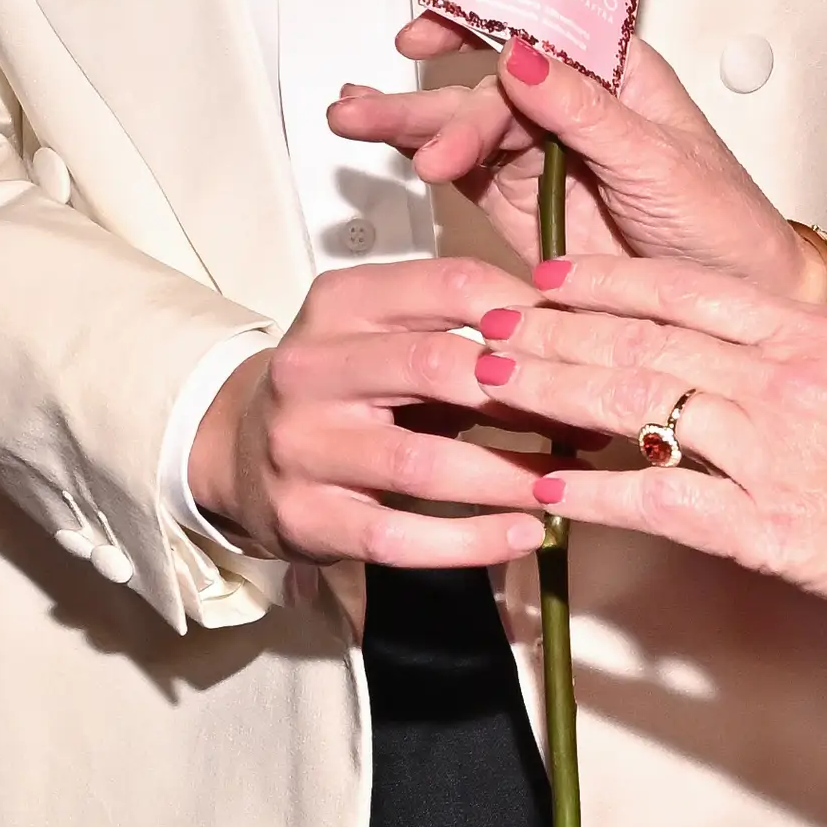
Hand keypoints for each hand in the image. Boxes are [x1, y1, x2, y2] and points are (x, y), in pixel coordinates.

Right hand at [189, 255, 549, 570]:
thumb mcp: (389, 337)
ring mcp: (303, 446)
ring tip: (568, 484)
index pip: (447, 284)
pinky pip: (398, 537)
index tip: (585, 339)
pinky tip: (525, 536)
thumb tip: (580, 341)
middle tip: (588, 416)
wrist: (238, 451)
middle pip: (436, 367)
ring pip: (421, 462)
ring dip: (508, 475)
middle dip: (526, 395)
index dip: (526, 310)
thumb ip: (465, 332)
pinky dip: (471, 542)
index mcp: (340, 303)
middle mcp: (312, 367)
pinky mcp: (306, 517)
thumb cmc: (345, 390)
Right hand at [329, 23, 812, 293]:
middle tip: (385, 120)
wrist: (731, 303)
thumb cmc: (722, 224)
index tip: (428, 35)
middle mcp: (570, 104)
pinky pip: (463, 170)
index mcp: (613, 72)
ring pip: (465, 125)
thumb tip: (524, 54)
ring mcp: (540, 153)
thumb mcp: (659, 161)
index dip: (475, 21)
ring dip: (408, 124)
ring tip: (352, 121)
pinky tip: (381, 145)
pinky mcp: (518, 201)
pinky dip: (420, 157)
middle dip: (431, 100)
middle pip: (487, 85)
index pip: (534, 27)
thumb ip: (586, 111)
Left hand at [479, 264, 826, 621]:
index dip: (601, 279)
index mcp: (810, 336)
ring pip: (635, 404)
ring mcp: (772, 453)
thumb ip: (814, 366)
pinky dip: (596, 492)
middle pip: (637, 338)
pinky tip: (547, 489)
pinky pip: (663, 501)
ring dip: (548, 394)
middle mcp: (781, 380)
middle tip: (480, 324)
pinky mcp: (773, 529)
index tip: (547, 275)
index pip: (682, 289)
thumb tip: (757, 367)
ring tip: (486, 386)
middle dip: (546, 331)